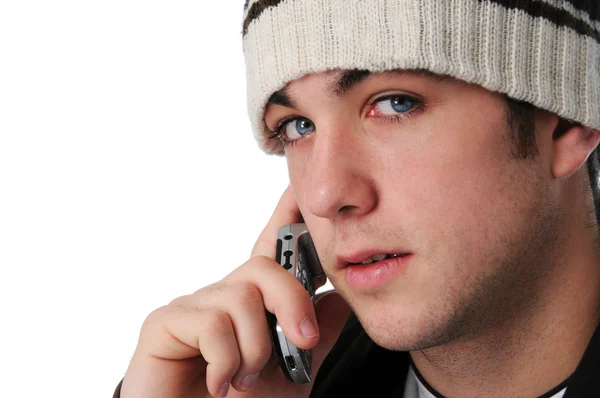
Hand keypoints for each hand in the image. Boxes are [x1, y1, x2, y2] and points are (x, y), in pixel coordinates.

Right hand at [120, 186, 350, 397]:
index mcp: (252, 307)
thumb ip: (313, 337)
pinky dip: (226, 361)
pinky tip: (218, 383)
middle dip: (293, 303)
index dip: (284, 217)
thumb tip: (338, 301)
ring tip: (243, 380)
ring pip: (242, 296)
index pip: (271, 251)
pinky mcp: (164, 323)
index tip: (298, 188)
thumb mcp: (292, 376)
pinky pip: (212, 322)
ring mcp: (192, 308)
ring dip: (256, 348)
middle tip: (303, 343)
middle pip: (265, 267)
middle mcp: (221, 299)